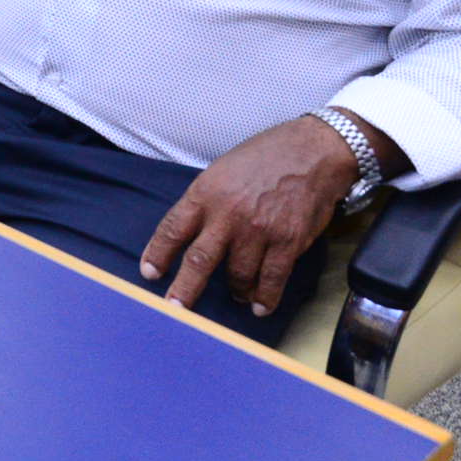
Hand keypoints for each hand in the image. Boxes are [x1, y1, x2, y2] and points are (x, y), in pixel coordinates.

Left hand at [139, 116, 358, 320]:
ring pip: (238, 274)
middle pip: (199, 260)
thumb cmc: (264, 157)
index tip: (149, 273)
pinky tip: (260, 306)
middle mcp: (228, 214)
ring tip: (237, 297)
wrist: (311, 151)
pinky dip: (264, 297)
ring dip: (236, 291)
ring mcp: (258, 230)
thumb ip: (205, 201)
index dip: (158, 253)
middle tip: (175, 309)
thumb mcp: (221, 170)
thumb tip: (191, 231)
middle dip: (184, 288)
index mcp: (205, 193)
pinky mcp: (287, 241)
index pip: (173, 228)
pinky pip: (271, 279)